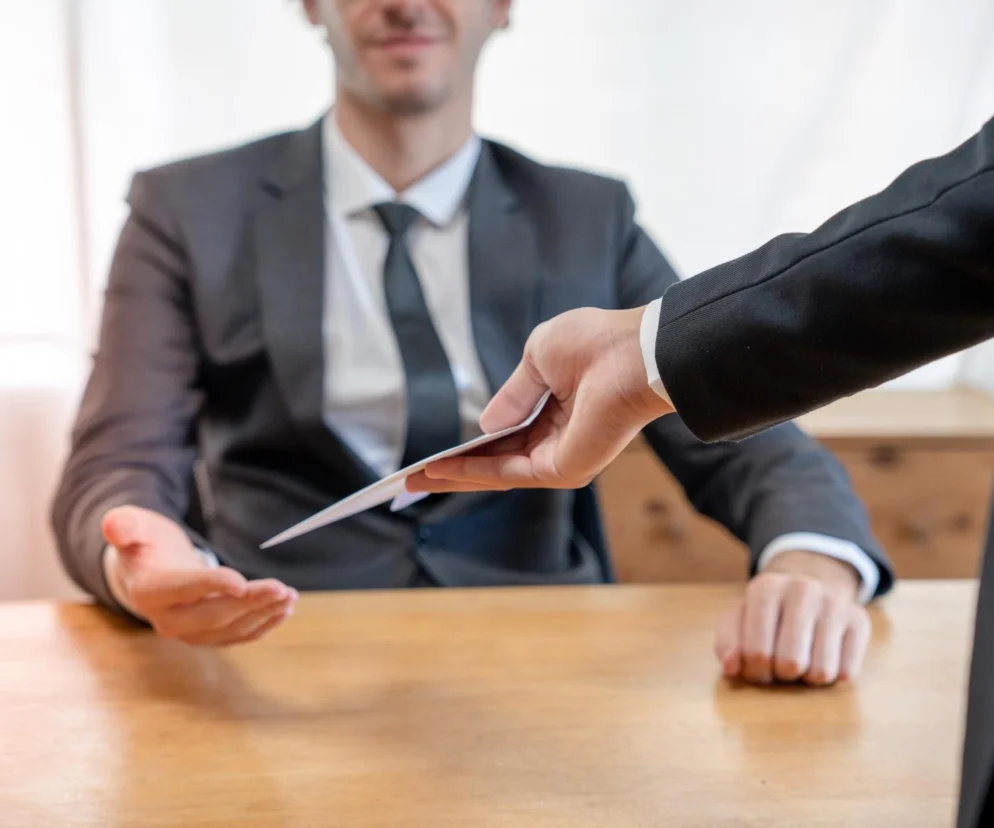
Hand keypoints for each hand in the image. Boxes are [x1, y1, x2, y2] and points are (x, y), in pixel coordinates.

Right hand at [102, 506, 297, 645]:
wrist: (146, 569)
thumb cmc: (144, 543)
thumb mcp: (132, 525)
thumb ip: (125, 525)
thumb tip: (113, 525)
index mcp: (148, 590)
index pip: (182, 589)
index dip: (210, 585)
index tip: (240, 580)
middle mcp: (166, 619)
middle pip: (213, 615)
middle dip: (250, 602)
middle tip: (281, 588)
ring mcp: (187, 632)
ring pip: (229, 629)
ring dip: (263, 615)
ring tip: (289, 597)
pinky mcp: (205, 635)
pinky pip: (236, 636)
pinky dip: (261, 626)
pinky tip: (282, 611)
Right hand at [407, 306, 672, 493]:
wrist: (633, 354)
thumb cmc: (594, 344)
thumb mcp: (537, 358)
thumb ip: (513, 394)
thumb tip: (484, 426)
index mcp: (559, 410)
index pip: (508, 434)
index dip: (472, 443)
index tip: (440, 451)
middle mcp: (559, 439)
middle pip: (497, 460)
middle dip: (455, 469)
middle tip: (415, 478)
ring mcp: (561, 458)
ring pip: (496, 472)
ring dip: (454, 477)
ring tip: (414, 481)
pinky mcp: (562, 469)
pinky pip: (507, 473)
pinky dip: (471, 472)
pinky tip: (440, 471)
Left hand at [715, 551, 870, 685]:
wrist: (806, 590)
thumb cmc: (765, 616)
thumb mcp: (738, 622)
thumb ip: (727, 644)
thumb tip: (732, 667)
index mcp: (765, 588)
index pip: (756, 652)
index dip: (754, 671)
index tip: (756, 667)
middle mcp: (802, 589)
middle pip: (790, 664)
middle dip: (781, 675)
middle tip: (779, 666)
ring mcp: (834, 603)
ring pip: (822, 672)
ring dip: (807, 678)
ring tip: (801, 660)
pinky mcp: (859, 619)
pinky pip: (848, 672)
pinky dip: (834, 676)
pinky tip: (823, 657)